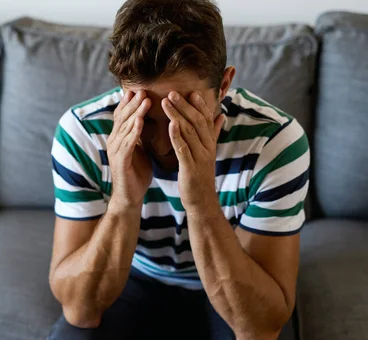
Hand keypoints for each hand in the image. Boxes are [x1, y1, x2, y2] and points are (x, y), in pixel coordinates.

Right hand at [107, 90, 152, 210]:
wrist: (130, 197)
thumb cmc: (137, 173)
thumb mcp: (140, 149)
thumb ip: (140, 134)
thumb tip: (147, 118)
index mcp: (119, 138)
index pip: (123, 115)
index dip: (130, 102)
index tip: (141, 88)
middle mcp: (114, 141)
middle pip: (122, 117)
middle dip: (133, 102)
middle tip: (143, 88)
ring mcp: (115, 151)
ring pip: (125, 127)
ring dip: (135, 113)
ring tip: (145, 100)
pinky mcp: (120, 161)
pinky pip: (127, 143)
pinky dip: (133, 131)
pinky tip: (140, 121)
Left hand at [161, 91, 225, 215]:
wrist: (201, 200)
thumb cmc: (200, 175)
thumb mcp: (208, 152)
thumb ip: (214, 134)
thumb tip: (221, 116)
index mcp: (210, 143)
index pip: (207, 119)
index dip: (200, 105)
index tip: (191, 91)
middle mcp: (207, 147)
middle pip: (197, 122)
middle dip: (185, 106)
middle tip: (172, 92)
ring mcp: (200, 157)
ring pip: (189, 132)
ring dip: (177, 115)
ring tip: (166, 102)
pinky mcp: (190, 168)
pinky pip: (183, 149)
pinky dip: (177, 136)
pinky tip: (170, 125)